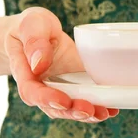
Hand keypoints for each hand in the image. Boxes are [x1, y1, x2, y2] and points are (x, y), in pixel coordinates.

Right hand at [5, 7, 118, 121]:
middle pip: (53, 107)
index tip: (63, 101)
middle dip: (72, 111)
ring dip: (87, 114)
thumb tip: (38, 63)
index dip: (47, 99)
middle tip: (89, 110)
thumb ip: (34, 41)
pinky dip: (98, 105)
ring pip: (70, 109)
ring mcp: (58, 89)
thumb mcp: (31, 24)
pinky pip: (84, 99)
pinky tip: (112, 108)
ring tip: (104, 113)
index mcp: (25, 72)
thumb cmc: (31, 26)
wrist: (38, 30)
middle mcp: (41, 86)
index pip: (32, 92)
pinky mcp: (74, 87)